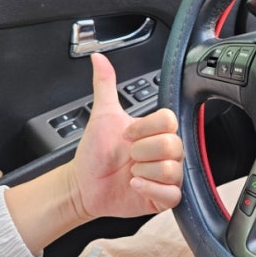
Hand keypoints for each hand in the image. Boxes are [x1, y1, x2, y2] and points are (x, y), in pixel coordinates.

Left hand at [69, 53, 183, 218]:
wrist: (84, 185)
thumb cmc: (95, 153)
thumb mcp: (102, 115)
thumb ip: (104, 84)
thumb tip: (98, 58)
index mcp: (157, 132)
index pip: (169, 121)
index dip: (145, 128)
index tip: (127, 135)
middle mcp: (166, 153)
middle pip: (172, 145)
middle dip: (141, 151)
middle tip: (128, 156)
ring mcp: (168, 176)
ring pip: (171, 169)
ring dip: (144, 172)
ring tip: (131, 172)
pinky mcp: (165, 198)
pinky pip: (171, 193)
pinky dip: (149, 189)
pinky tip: (134, 185)